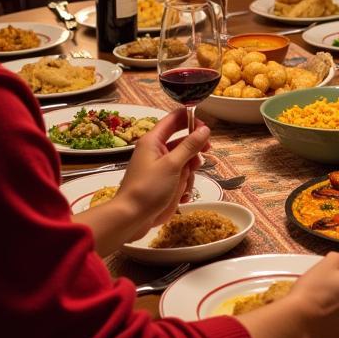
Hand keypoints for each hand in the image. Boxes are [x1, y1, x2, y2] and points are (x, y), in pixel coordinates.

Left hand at [115, 110, 209, 236]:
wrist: (131, 218)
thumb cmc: (148, 188)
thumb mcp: (172, 164)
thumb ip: (190, 145)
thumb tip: (205, 129)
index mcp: (154, 140)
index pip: (175, 119)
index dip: (191, 119)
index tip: (206, 129)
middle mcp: (156, 151)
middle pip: (183, 141)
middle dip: (195, 149)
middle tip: (206, 151)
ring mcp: (160, 168)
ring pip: (185, 161)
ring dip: (190, 172)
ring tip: (184, 183)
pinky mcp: (164, 183)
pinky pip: (181, 177)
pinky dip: (185, 185)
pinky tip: (181, 196)